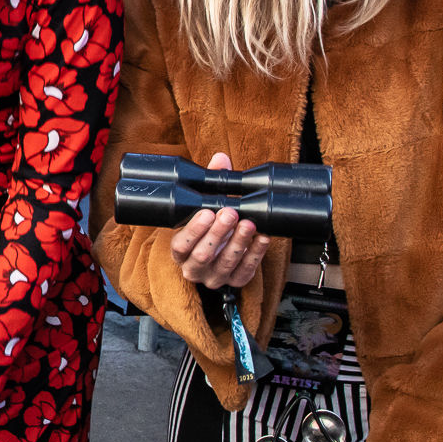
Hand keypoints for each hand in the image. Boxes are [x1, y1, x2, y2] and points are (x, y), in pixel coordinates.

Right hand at [170, 152, 268, 288]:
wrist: (218, 254)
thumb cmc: (208, 228)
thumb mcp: (203, 207)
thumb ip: (210, 183)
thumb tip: (220, 159)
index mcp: (180, 250)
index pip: (180, 245)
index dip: (193, 230)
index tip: (206, 212)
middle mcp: (193, 267)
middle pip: (203, 255)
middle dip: (218, 233)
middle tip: (230, 213)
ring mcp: (215, 277)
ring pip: (226, 264)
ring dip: (239, 242)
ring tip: (249, 223)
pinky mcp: (235, 282)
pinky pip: (246, 271)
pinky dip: (256, 253)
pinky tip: (262, 237)